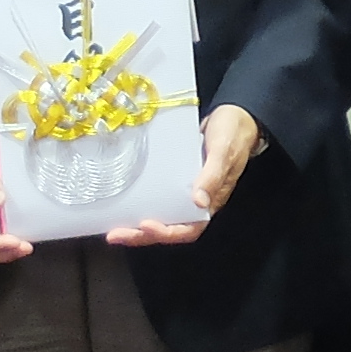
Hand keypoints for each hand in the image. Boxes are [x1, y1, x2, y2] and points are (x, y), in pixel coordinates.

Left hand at [110, 106, 260, 245]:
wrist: (236, 116)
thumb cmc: (234, 133)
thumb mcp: (224, 151)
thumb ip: (212, 175)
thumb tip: (199, 202)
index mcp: (212, 199)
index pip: (190, 228)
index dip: (167, 232)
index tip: (146, 225)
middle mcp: (197, 200)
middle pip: (170, 227)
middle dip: (141, 235)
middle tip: (116, 235)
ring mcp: (186, 190)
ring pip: (161, 215)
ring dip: (137, 224)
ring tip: (114, 227)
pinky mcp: (176, 178)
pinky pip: (158, 196)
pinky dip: (141, 202)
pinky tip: (125, 201)